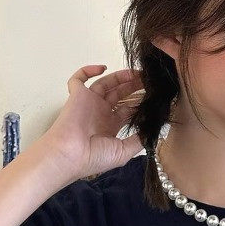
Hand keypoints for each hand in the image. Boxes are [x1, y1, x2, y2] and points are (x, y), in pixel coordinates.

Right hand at [38, 64, 145, 181]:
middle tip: (148, 79)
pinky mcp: (77, 95)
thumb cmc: (94, 157)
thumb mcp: (123, 152)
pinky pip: (78, 79)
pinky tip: (103, 68)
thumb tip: (153, 130)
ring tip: (136, 73)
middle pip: (119, 93)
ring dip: (120, 77)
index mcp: (111, 125)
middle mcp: (100, 112)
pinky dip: (88, 70)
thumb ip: (139, 140)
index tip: (154, 95)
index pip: (128, 108)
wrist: (70, 155)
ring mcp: (89, 103)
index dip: (140, 101)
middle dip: (134, 86)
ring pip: (105, 83)